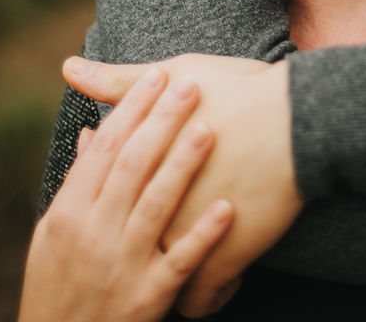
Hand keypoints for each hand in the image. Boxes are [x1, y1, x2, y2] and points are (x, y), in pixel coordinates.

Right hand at [19, 66, 233, 321]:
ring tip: (210, 128)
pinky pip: (181, 261)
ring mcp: (121, 265)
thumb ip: (77, 182)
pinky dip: (204, 234)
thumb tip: (93, 131)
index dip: (132, 108)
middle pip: (132, 164)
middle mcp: (93, 234)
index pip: (105, 147)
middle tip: (192, 83)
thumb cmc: (58, 285)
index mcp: (69, 212)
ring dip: (184, 164)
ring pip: (156, 205)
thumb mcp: (53, 233)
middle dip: (163, 121)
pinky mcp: (148, 298)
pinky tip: (228, 207)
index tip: (157, 74)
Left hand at [64, 53, 303, 316]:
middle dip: (132, 252)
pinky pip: (202, 301)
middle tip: (147, 248)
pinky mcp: (221, 261)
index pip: (105, 199)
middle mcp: (155, 207)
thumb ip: (118, 80)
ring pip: (163, 279)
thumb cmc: (239, 90)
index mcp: (139, 166)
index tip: (125, 210)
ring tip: (180, 269)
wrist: (298, 120)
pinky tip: (220, 280)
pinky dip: (211, 294)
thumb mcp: (175, 74)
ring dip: (169, 278)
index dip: (110, 209)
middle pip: (129, 244)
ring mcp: (186, 237)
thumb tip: (67, 66)